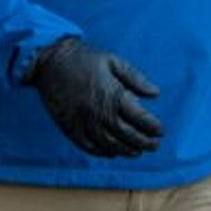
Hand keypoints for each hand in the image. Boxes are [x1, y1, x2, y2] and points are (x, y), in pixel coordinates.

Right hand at [30, 38, 161, 159]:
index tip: (161, 131)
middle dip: (144, 142)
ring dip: (126, 150)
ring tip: (137, 152)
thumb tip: (155, 93)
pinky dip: (102, 152)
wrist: (50, 61)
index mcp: (112, 94)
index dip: (152, 126)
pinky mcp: (69, 127)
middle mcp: (98, 111)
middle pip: (127, 134)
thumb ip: (135, 78)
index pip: (139, 117)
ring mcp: (83, 121)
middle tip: (154, 145)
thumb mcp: (113, 60)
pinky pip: (88, 146)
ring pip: (109, 144)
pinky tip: (112, 153)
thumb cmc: (84, 58)